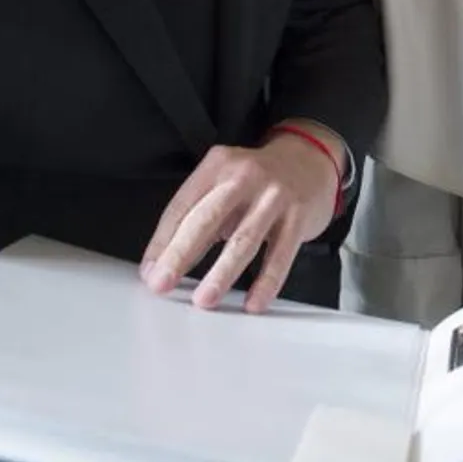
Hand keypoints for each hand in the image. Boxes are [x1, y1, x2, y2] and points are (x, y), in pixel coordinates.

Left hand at [140, 129, 340, 312]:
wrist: (312, 159)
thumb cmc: (259, 179)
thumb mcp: (225, 181)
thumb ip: (197, 214)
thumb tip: (162, 262)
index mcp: (217, 166)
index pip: (182, 206)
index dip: (162, 242)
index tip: (150, 272)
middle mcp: (245, 177)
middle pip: (207, 219)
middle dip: (181, 254)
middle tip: (163, 283)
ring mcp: (274, 196)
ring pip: (243, 240)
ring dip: (221, 273)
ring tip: (205, 299)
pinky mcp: (299, 216)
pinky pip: (280, 254)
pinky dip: (267, 281)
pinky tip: (255, 302)